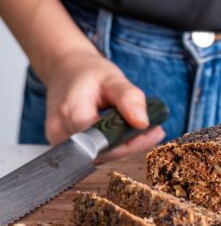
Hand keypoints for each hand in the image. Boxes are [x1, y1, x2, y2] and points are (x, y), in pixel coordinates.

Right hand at [44, 49, 164, 161]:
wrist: (65, 70)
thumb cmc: (87, 73)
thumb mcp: (112, 78)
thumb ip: (129, 98)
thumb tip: (142, 123)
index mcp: (71, 113)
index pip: (104, 142)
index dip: (130, 143)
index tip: (153, 133)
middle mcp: (59, 132)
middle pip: (103, 152)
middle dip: (131, 144)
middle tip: (155, 131)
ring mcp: (59, 141)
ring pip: (100, 155)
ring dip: (124, 146)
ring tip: (144, 130)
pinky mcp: (65, 145)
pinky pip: (94, 152)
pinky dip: (113, 145)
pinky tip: (128, 134)